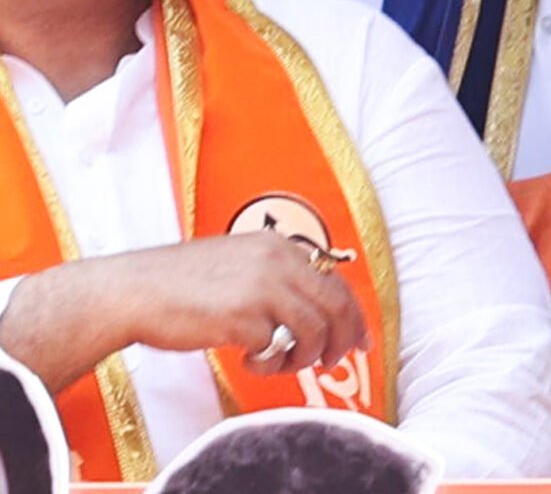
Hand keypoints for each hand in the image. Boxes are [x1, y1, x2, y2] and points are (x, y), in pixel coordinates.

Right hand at [0, 235, 366, 394]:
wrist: (131, 291)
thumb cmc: (178, 284)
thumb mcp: (237, 263)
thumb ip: (275, 279)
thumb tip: (312, 311)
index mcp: (278, 246)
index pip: (336, 283)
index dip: (354, 316)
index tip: (359, 339)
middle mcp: (278, 262)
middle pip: (337, 306)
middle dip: (343, 340)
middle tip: (334, 362)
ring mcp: (262, 288)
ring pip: (314, 331)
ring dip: (302, 358)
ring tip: (280, 364)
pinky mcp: (242, 318)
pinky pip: (277, 350)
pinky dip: (269, 364)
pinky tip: (249, 361)